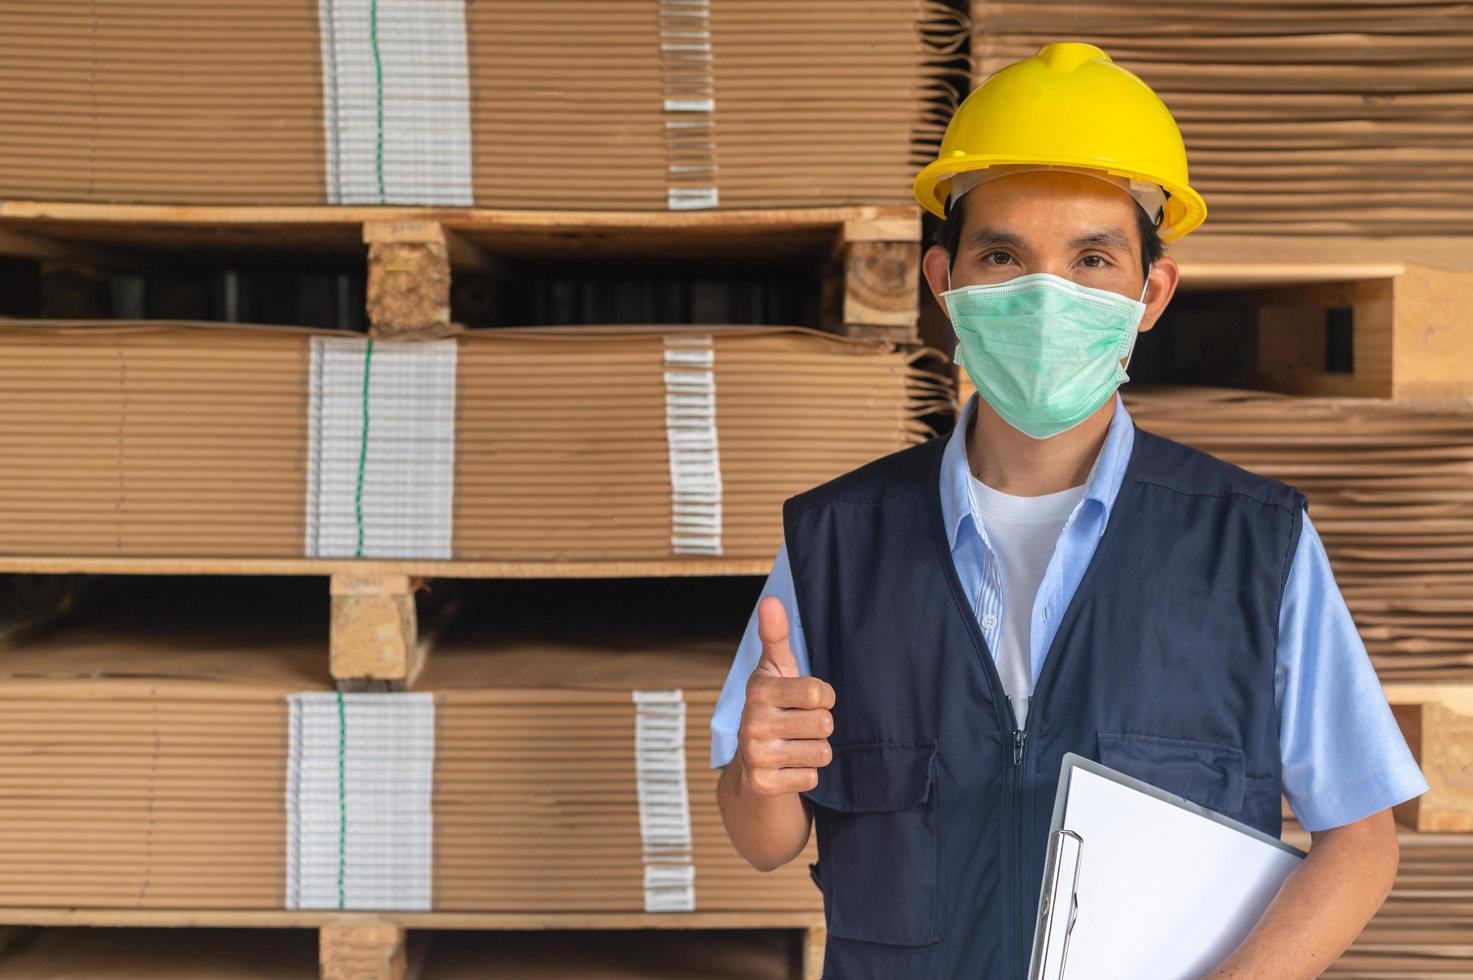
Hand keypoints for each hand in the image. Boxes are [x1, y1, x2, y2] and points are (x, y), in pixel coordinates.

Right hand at [736, 596, 836, 795]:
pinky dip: (806, 775)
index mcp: (759, 689)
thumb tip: (770, 600)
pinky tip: (789, 768)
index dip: (824, 698)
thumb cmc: (775, 708)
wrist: (753, 766)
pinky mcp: (764, 784)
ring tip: (795, 746)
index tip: (809, 701)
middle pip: (824, 723)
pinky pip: (811, 777)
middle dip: (820, 727)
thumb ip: (776, 636)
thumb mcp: (776, 670)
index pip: (819, 692)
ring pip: (821, 752)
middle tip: (800, 727)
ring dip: (815, 751)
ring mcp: (756, 755)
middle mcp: (752, 721)